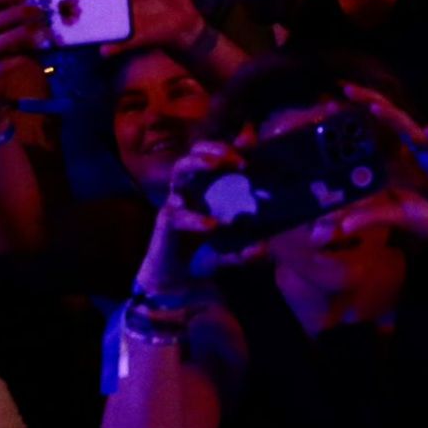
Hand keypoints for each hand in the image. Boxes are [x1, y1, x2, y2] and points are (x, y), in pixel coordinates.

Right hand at [137, 141, 260, 294]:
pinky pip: (176, 214)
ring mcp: (176, 203)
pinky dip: (194, 219)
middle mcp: (190, 190)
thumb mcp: (234, 251)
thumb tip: (263, 248)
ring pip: (180, 171)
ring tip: (216, 165)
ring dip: (198, 163)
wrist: (177, 285)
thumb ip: (249, 248)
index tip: (252, 142)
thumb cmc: (205, 256)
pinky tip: (211, 225)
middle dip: (215, 149)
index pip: (218, 159)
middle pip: (196, 154)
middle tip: (237, 157)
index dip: (232, 146)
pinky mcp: (164, 223)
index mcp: (208, 189)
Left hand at [314, 86, 427, 262]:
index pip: (375, 128)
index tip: (332, 103)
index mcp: (397, 158)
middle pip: (390, 118)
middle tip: (348, 89)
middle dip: (370, 101)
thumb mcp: (394, 216)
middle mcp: (412, 150)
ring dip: (394, 118)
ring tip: (376, 108)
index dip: (357, 114)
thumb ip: (369, 217)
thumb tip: (341, 226)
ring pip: (411, 130)